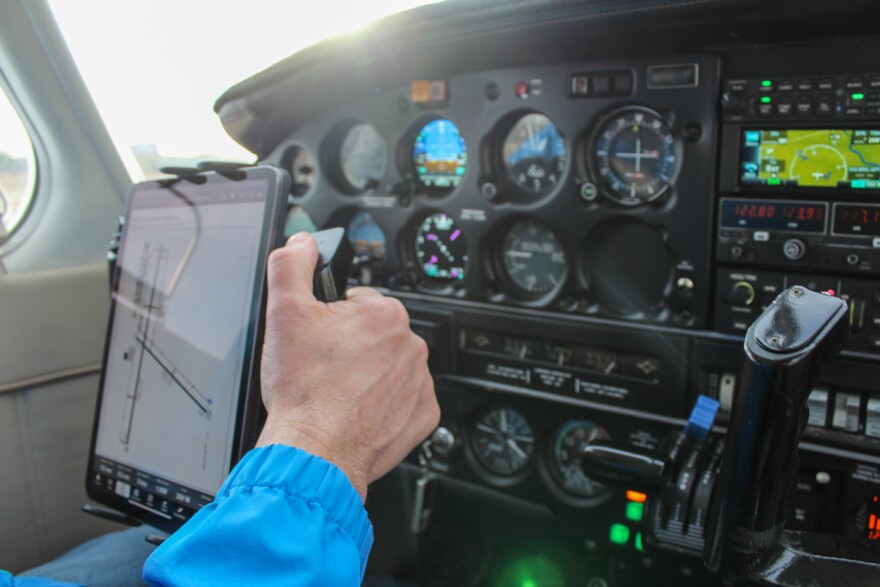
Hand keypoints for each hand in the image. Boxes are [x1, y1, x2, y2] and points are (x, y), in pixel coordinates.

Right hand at [256, 232, 439, 499]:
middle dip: (351, 347)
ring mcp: (420, 382)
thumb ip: (291, 266)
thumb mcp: (284, 314)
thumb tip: (302, 242)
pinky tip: (358, 411)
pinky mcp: (422, 415)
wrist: (315, 451)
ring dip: (368, 375)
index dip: (332, 319)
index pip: (358, 303)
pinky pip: (405, 401)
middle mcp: (410, 344)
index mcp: (384, 314)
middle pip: (375, 336)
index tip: (320, 340)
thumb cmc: (303, 390)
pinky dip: (385, 406)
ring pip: (390, 368)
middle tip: (324, 369)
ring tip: (338, 393)